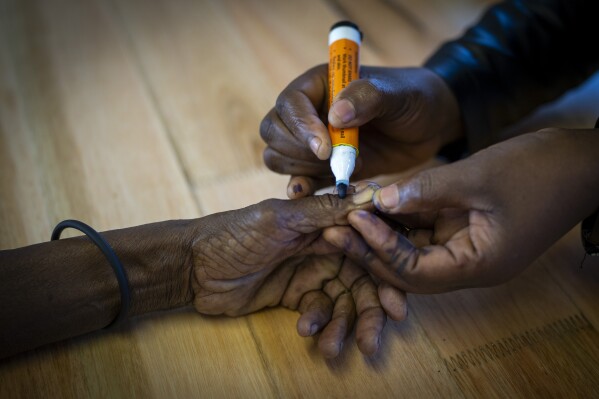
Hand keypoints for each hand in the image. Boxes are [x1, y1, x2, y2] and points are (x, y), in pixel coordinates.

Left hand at [189, 183, 406, 356]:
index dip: (385, 273)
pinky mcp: (296, 297)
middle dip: (369, 312)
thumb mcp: (279, 219)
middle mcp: (324, 248)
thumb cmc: (235, 234)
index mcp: (324, 224)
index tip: (397, 302)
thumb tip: (372, 195)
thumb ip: (323, 210)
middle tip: (373, 340)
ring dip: (343, 327)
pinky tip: (305, 330)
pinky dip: (317, 324)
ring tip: (333, 348)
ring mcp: (310, 274)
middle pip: (361, 282)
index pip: (367, 246)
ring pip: (342, 303)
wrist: (194, 267)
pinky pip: (318, 313)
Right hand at [260, 65, 462, 197]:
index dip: (301, 128)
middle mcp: (307, 112)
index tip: (326, 149)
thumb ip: (368, 98)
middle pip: (274, 132)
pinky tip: (312, 195)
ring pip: (279, 156)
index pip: (290, 104)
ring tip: (346, 169)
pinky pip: (297, 178)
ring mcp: (311, 141)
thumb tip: (335, 115)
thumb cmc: (413, 99)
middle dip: (299, 151)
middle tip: (335, 159)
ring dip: (303, 169)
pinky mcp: (321, 168)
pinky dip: (302, 188)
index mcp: (318, 85)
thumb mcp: (397, 94)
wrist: (429, 126)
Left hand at [324, 129, 598, 291]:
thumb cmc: (540, 171)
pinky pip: (425, 231)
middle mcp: (468, 265)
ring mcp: (467, 248)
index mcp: (479, 265)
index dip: (381, 248)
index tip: (353, 220)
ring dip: (382, 233)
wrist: (583, 163)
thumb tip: (380, 199)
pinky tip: (376, 202)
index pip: (416, 272)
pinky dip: (401, 219)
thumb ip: (427, 191)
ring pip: (412, 250)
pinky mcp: (465, 230)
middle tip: (333, 228)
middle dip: (371, 249)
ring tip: (345, 215)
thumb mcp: (478, 177)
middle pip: (407, 269)